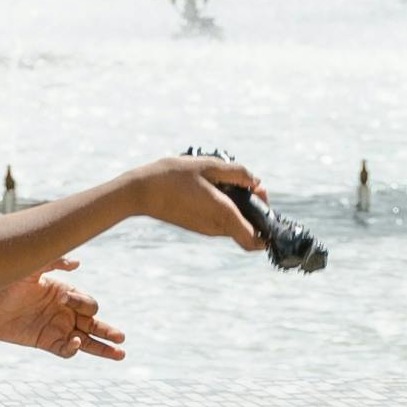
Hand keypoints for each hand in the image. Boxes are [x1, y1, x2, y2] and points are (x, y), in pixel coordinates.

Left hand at [0, 273, 124, 358]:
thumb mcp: (31, 269)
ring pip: (87, 341)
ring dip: (103, 348)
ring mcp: (58, 329)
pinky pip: (66, 350)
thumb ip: (53, 262)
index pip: (88, 304)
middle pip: (95, 324)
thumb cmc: (8, 283)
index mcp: (67, 294)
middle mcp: (66, 313)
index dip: (81, 303)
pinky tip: (76, 344)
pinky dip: (73, 349)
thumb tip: (77, 263)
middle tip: (121, 338)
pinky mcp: (46, 342)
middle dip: (108, 331)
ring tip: (120, 353)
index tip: (61, 298)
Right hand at [141, 153, 270, 251]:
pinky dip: (226, 209)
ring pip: (234, 224)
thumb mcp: (207, 166)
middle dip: (255, 210)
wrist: (140, 192)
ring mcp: (206, 229)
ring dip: (239, 208)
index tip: (263, 203)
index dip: (267, 227)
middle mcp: (216, 227)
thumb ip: (236, 173)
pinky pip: (221, 221)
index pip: (254, 239)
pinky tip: (213, 189)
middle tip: (249, 185)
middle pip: (247, 229)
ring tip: (227, 183)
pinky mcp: (197, 226)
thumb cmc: (172, 176)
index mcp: (223, 213)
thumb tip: (255, 181)